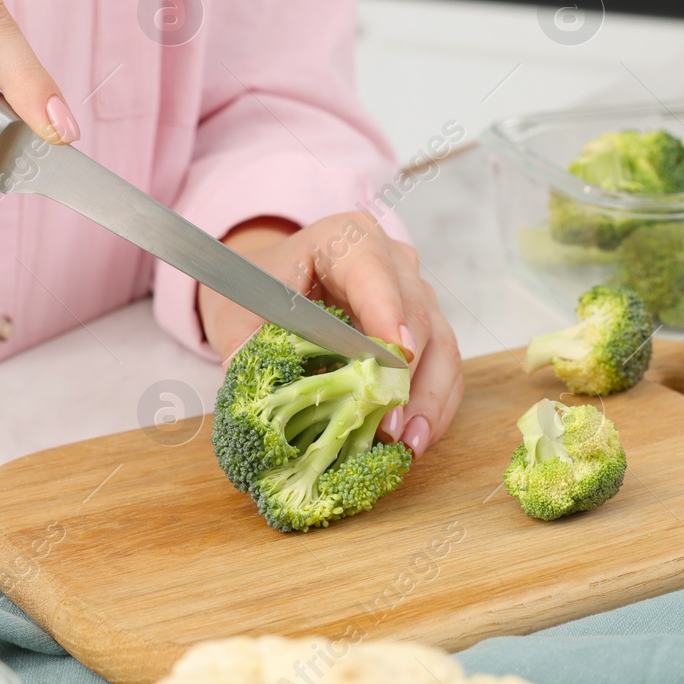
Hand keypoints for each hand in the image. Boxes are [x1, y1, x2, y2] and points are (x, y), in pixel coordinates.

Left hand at [198, 214, 463, 459]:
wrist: (272, 285)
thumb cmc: (260, 291)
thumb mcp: (238, 313)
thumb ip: (247, 350)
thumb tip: (257, 401)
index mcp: (345, 239)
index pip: (373, 270)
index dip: (386, 311)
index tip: (394, 352)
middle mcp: (392, 261)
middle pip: (416, 312)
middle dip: (405, 373)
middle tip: (388, 424)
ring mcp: (415, 295)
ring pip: (441, 344)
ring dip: (427, 399)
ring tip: (406, 443)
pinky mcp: (427, 330)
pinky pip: (444, 367)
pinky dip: (433, 406)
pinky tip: (414, 440)